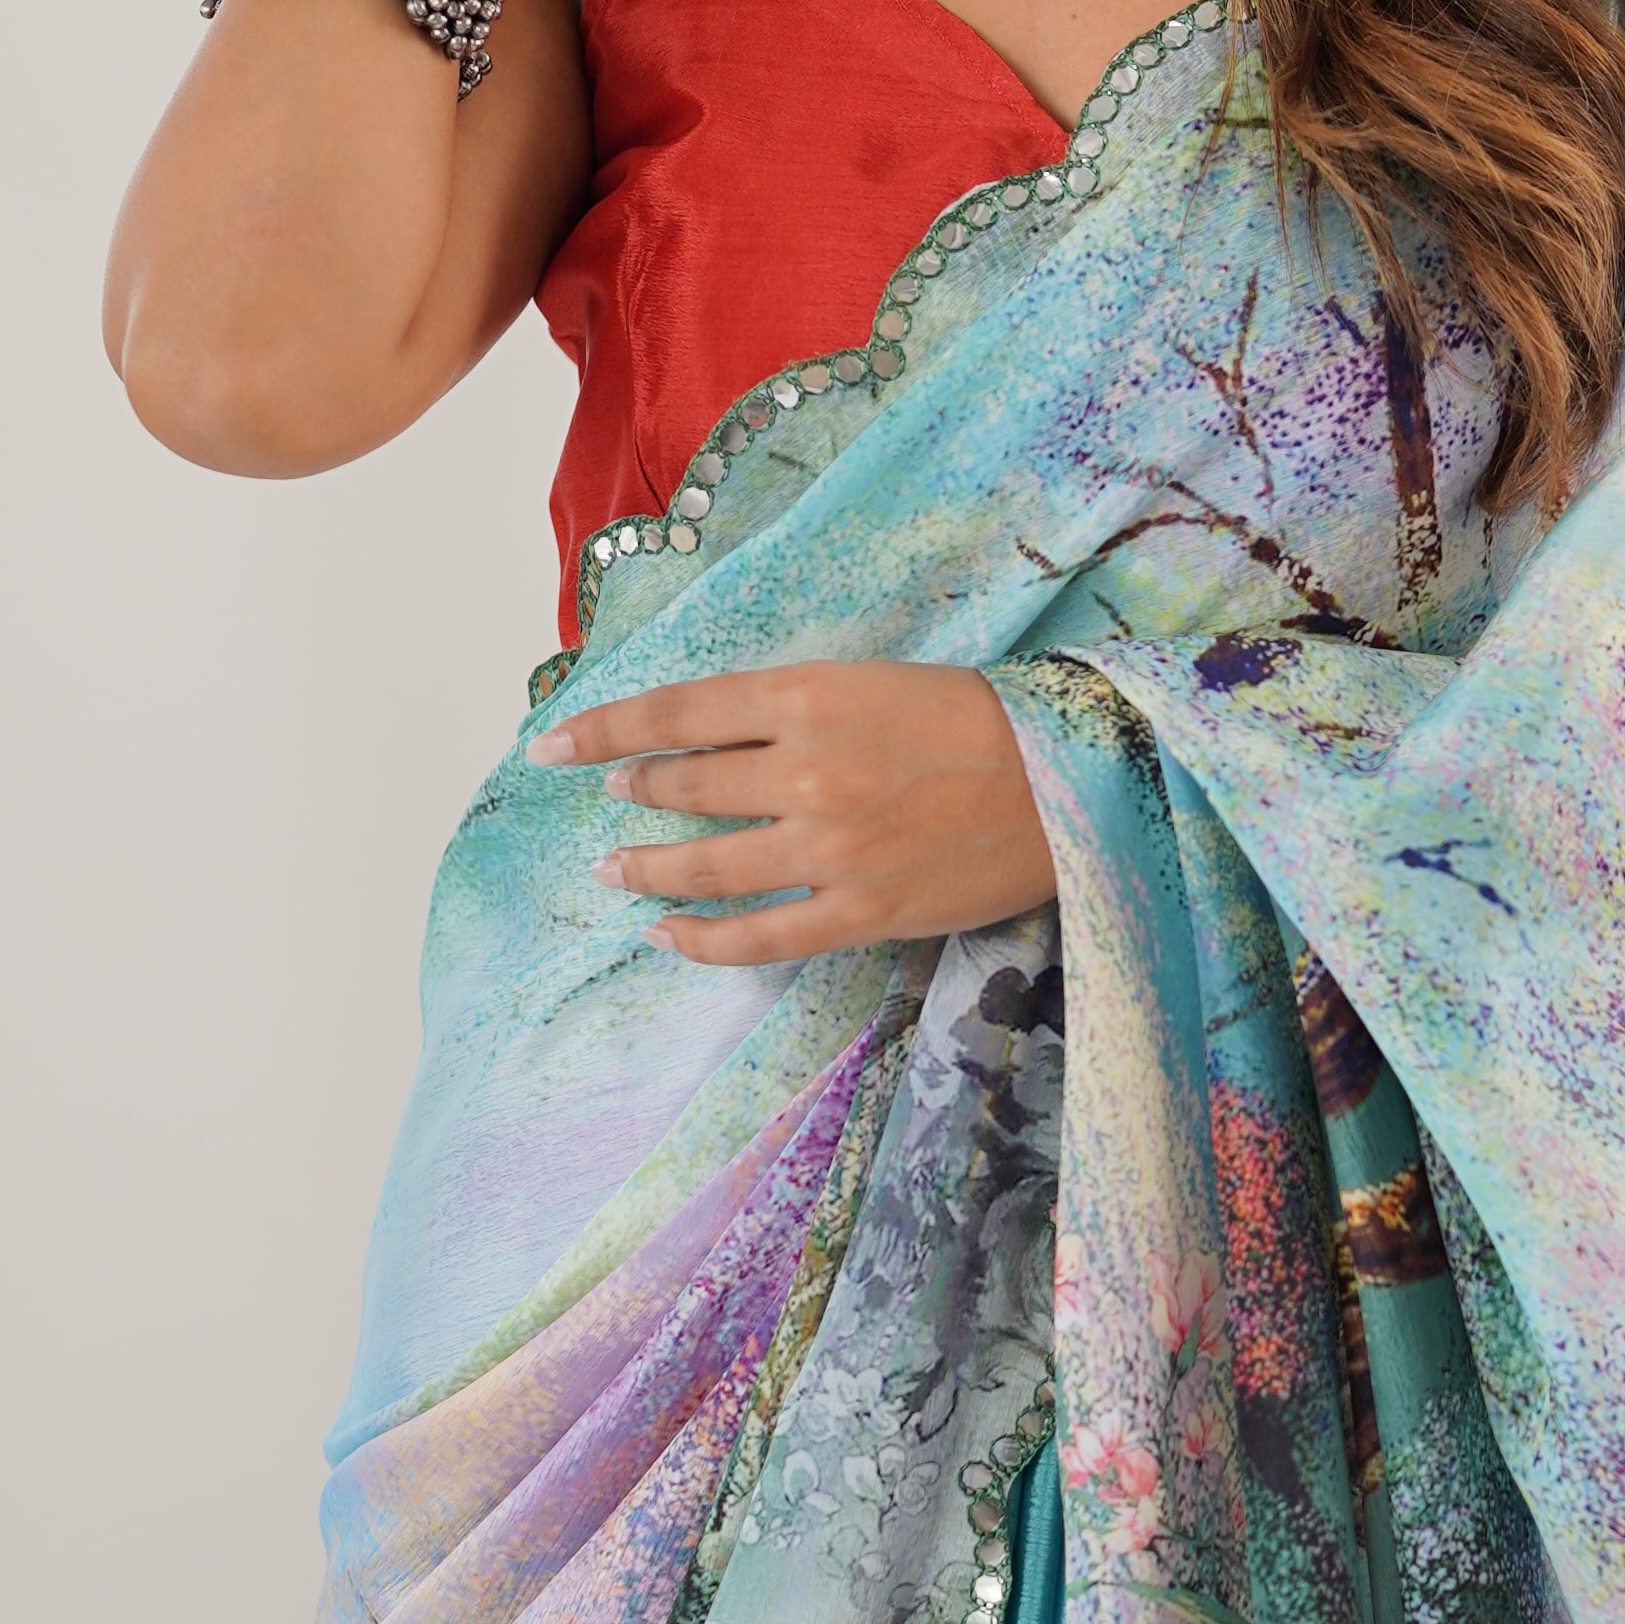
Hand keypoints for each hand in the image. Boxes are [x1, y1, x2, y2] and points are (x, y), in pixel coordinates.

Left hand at [529, 662, 1056, 965]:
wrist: (1070, 779)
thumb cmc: (976, 720)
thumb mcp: (872, 684)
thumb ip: (791, 712)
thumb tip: (707, 743)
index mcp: (807, 697)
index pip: (678, 712)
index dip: (606, 728)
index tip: (554, 744)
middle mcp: (804, 770)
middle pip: (683, 786)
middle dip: (633, 791)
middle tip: (611, 796)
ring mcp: (827, 847)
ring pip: (705, 863)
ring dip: (647, 867)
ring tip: (614, 869)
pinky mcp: (859, 910)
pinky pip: (758, 936)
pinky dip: (702, 939)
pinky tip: (668, 935)